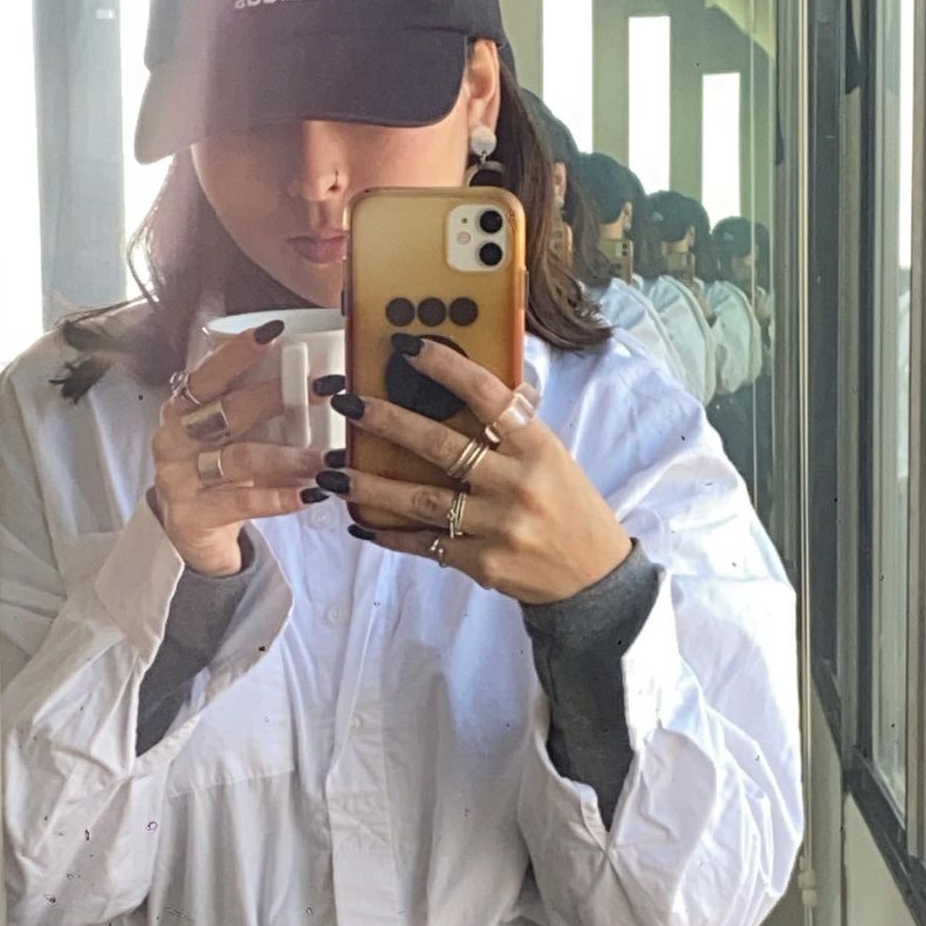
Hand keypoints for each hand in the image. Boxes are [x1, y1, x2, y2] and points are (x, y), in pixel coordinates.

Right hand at [151, 322, 326, 576]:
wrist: (194, 534)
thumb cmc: (219, 472)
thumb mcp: (231, 437)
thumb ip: (257, 409)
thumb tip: (316, 377)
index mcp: (181, 410)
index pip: (207, 374)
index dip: (237, 352)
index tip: (274, 333)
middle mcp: (174, 440)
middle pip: (227, 410)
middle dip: (278, 397)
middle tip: (325, 389)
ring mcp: (179, 479)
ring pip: (240, 458)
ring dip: (292, 455)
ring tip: (330, 457)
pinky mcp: (193, 516)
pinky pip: (242, 502)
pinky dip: (280, 497)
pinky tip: (311, 493)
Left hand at [316, 338, 632, 604]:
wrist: (593, 577)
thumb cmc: (569, 505)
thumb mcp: (554, 456)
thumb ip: (516, 424)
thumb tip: (475, 378)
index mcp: (538, 447)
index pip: (488, 396)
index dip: (446, 368)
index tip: (407, 348)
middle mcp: (517, 484)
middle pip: (442, 447)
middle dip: (388, 423)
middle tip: (347, 404)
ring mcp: (498, 527)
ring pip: (422, 501)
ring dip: (371, 486)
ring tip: (332, 472)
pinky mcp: (482, 564)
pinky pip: (425, 544)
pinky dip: (389, 534)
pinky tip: (359, 522)